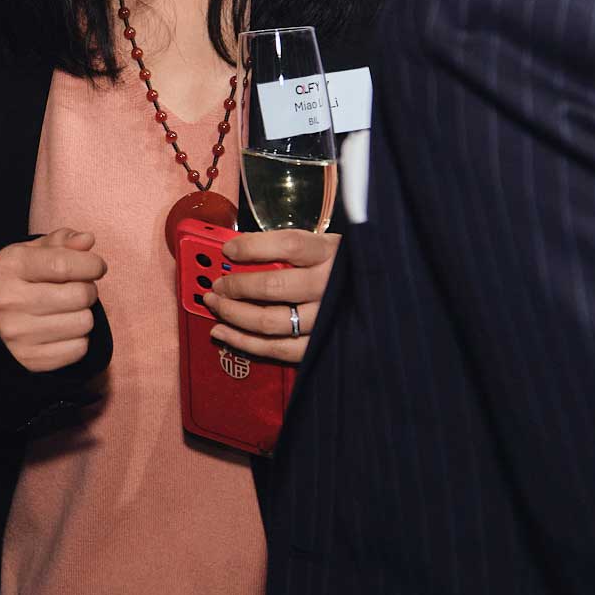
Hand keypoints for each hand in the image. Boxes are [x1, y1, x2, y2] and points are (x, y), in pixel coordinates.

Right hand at [0, 227, 106, 372]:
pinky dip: (78, 339)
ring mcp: (17, 333)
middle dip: (87, 289)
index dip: (91, 264)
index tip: (96, 266)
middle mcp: (9, 300)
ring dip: (83, 314)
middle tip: (76, 289)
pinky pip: (79, 349)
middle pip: (79, 295)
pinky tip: (62, 330)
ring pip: (84, 323)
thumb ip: (63, 241)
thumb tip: (87, 240)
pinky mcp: (30, 359)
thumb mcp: (36, 252)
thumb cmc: (24, 278)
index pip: (63, 264)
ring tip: (67, 310)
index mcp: (10, 266)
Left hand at [202, 229, 339, 363]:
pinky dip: (244, 342)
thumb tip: (238, 249)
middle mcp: (328, 286)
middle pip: (273, 286)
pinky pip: (276, 349)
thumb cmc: (343, 268)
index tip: (228, 250)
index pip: (288, 245)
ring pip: (269, 321)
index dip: (253, 246)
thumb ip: (290, 248)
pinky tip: (222, 332)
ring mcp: (325, 319)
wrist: (380, 298)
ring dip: (233, 314)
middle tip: (217, 284)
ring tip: (213, 304)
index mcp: (330, 253)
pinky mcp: (319, 346)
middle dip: (236, 286)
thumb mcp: (326, 246)